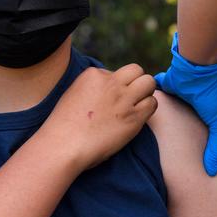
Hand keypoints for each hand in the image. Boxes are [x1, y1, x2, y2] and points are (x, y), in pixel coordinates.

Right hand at [42, 64, 157, 170]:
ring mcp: (123, 99)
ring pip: (149, 82)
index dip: (116, 86)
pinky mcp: (133, 117)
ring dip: (146, 93)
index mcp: (93, 75)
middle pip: (136, 70)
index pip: (115, 73)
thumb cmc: (65, 126)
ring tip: (136, 107)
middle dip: (136, 82)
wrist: (64, 146)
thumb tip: (108, 91)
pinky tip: (137, 118)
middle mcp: (110, 83)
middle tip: (131, 98)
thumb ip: (92, 88)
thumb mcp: (74, 94)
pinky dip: (148, 109)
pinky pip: (152, 103)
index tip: (109, 101)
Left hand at [155, 33, 216, 175]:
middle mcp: (198, 98)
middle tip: (164, 145)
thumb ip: (216, 146)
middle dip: (176, 128)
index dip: (194, 140)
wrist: (200, 64)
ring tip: (149, 130)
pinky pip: (159, 91)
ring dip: (163, 114)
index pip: (202, 127)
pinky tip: (142, 109)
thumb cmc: (212, 93)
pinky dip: (153, 98)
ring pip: (171, 105)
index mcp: (212, 106)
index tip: (183, 156)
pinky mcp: (169, 81)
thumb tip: (211, 171)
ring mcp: (184, 89)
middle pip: (185, 117)